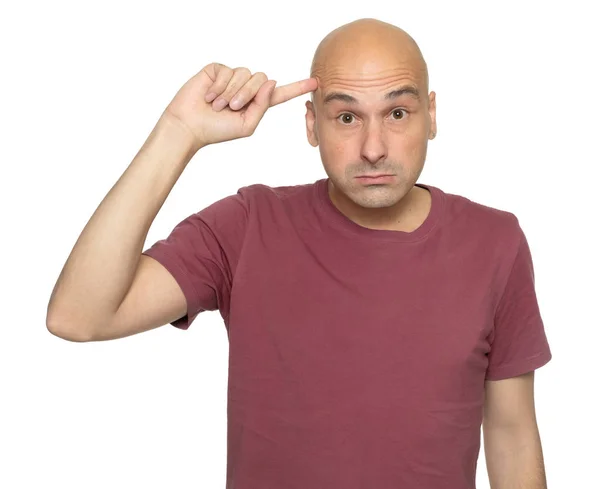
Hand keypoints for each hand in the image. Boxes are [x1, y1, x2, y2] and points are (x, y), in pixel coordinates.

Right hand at [161, 62, 317, 150]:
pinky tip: (209, 97)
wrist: (190, 126)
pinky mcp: (217, 70)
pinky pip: (228, 71)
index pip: (280, 94)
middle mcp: (246, 88)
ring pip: (245, 74)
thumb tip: (271, 81)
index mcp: (256, 103)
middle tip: (231, 108)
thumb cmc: (218, 130)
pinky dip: (219, 87)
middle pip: (261, 80)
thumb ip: (262, 105)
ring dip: (231, 92)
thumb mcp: (247, 125)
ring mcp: (232, 77)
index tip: (316, 83)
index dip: (297, 88)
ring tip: (218, 105)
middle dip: (247, 95)